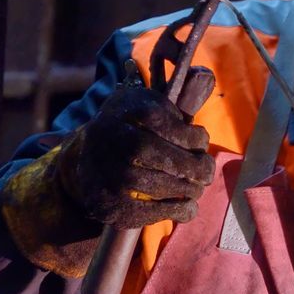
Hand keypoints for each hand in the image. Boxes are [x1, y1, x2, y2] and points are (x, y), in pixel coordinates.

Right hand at [59, 64, 215, 228]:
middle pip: (159, 155)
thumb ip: (171, 103)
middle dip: (193, 166)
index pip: (159, 120)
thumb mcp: (144, 104)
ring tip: (198, 187)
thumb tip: (204, 80)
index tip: (201, 140)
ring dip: (189, 189)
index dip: (189, 134)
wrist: (86, 159)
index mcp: (122, 109)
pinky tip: (189, 206)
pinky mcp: (107, 203)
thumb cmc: (131, 128)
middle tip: (206, 170)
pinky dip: (177, 211)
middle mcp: (110, 139)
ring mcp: (106, 174)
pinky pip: (148, 212)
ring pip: (156, 185)